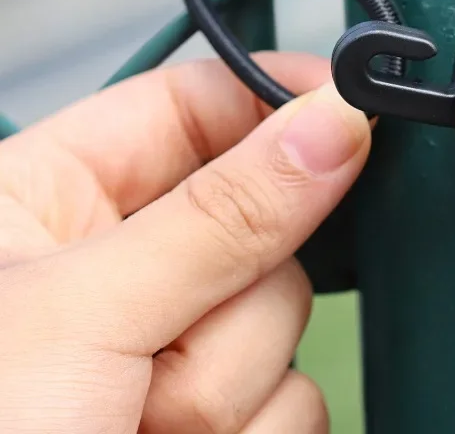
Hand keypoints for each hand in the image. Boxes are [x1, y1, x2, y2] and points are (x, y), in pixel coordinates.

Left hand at [0, 53, 369, 433]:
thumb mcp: (81, 317)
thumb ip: (223, 213)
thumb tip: (332, 125)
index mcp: (59, 197)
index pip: (200, 102)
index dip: (278, 98)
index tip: (350, 108)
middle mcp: (122, 263)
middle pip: (262, 217)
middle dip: (232, 291)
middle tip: (154, 348)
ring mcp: (170, 344)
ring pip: (285, 315)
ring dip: (224, 383)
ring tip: (133, 427)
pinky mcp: (216, 418)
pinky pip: (294, 398)